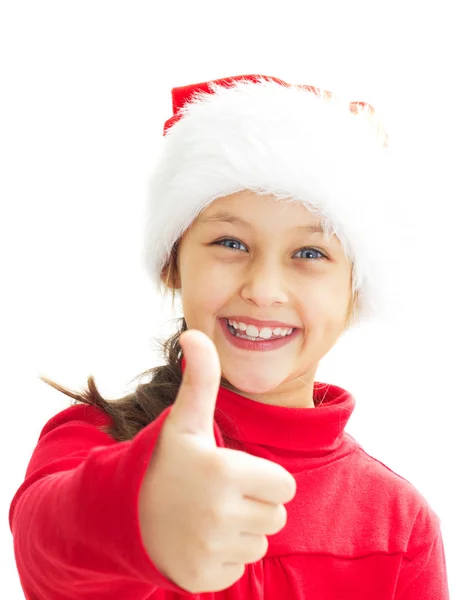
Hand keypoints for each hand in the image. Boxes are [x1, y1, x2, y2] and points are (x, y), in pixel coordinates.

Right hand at [138, 329, 295, 593]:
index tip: (233, 471)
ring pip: (260, 542)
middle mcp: (220, 516)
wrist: (130, 511)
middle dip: (255, 503)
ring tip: (209, 514)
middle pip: (276, 516)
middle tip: (219, 493)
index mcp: (225, 474)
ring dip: (242, 529)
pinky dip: (226, 555)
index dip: (263, 476)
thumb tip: (195, 333)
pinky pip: (240, 566)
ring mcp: (212, 551)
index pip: (285, 485)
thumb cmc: (168, 462)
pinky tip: (201, 538)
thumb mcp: (186, 421)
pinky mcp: (205, 578)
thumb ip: (200, 379)